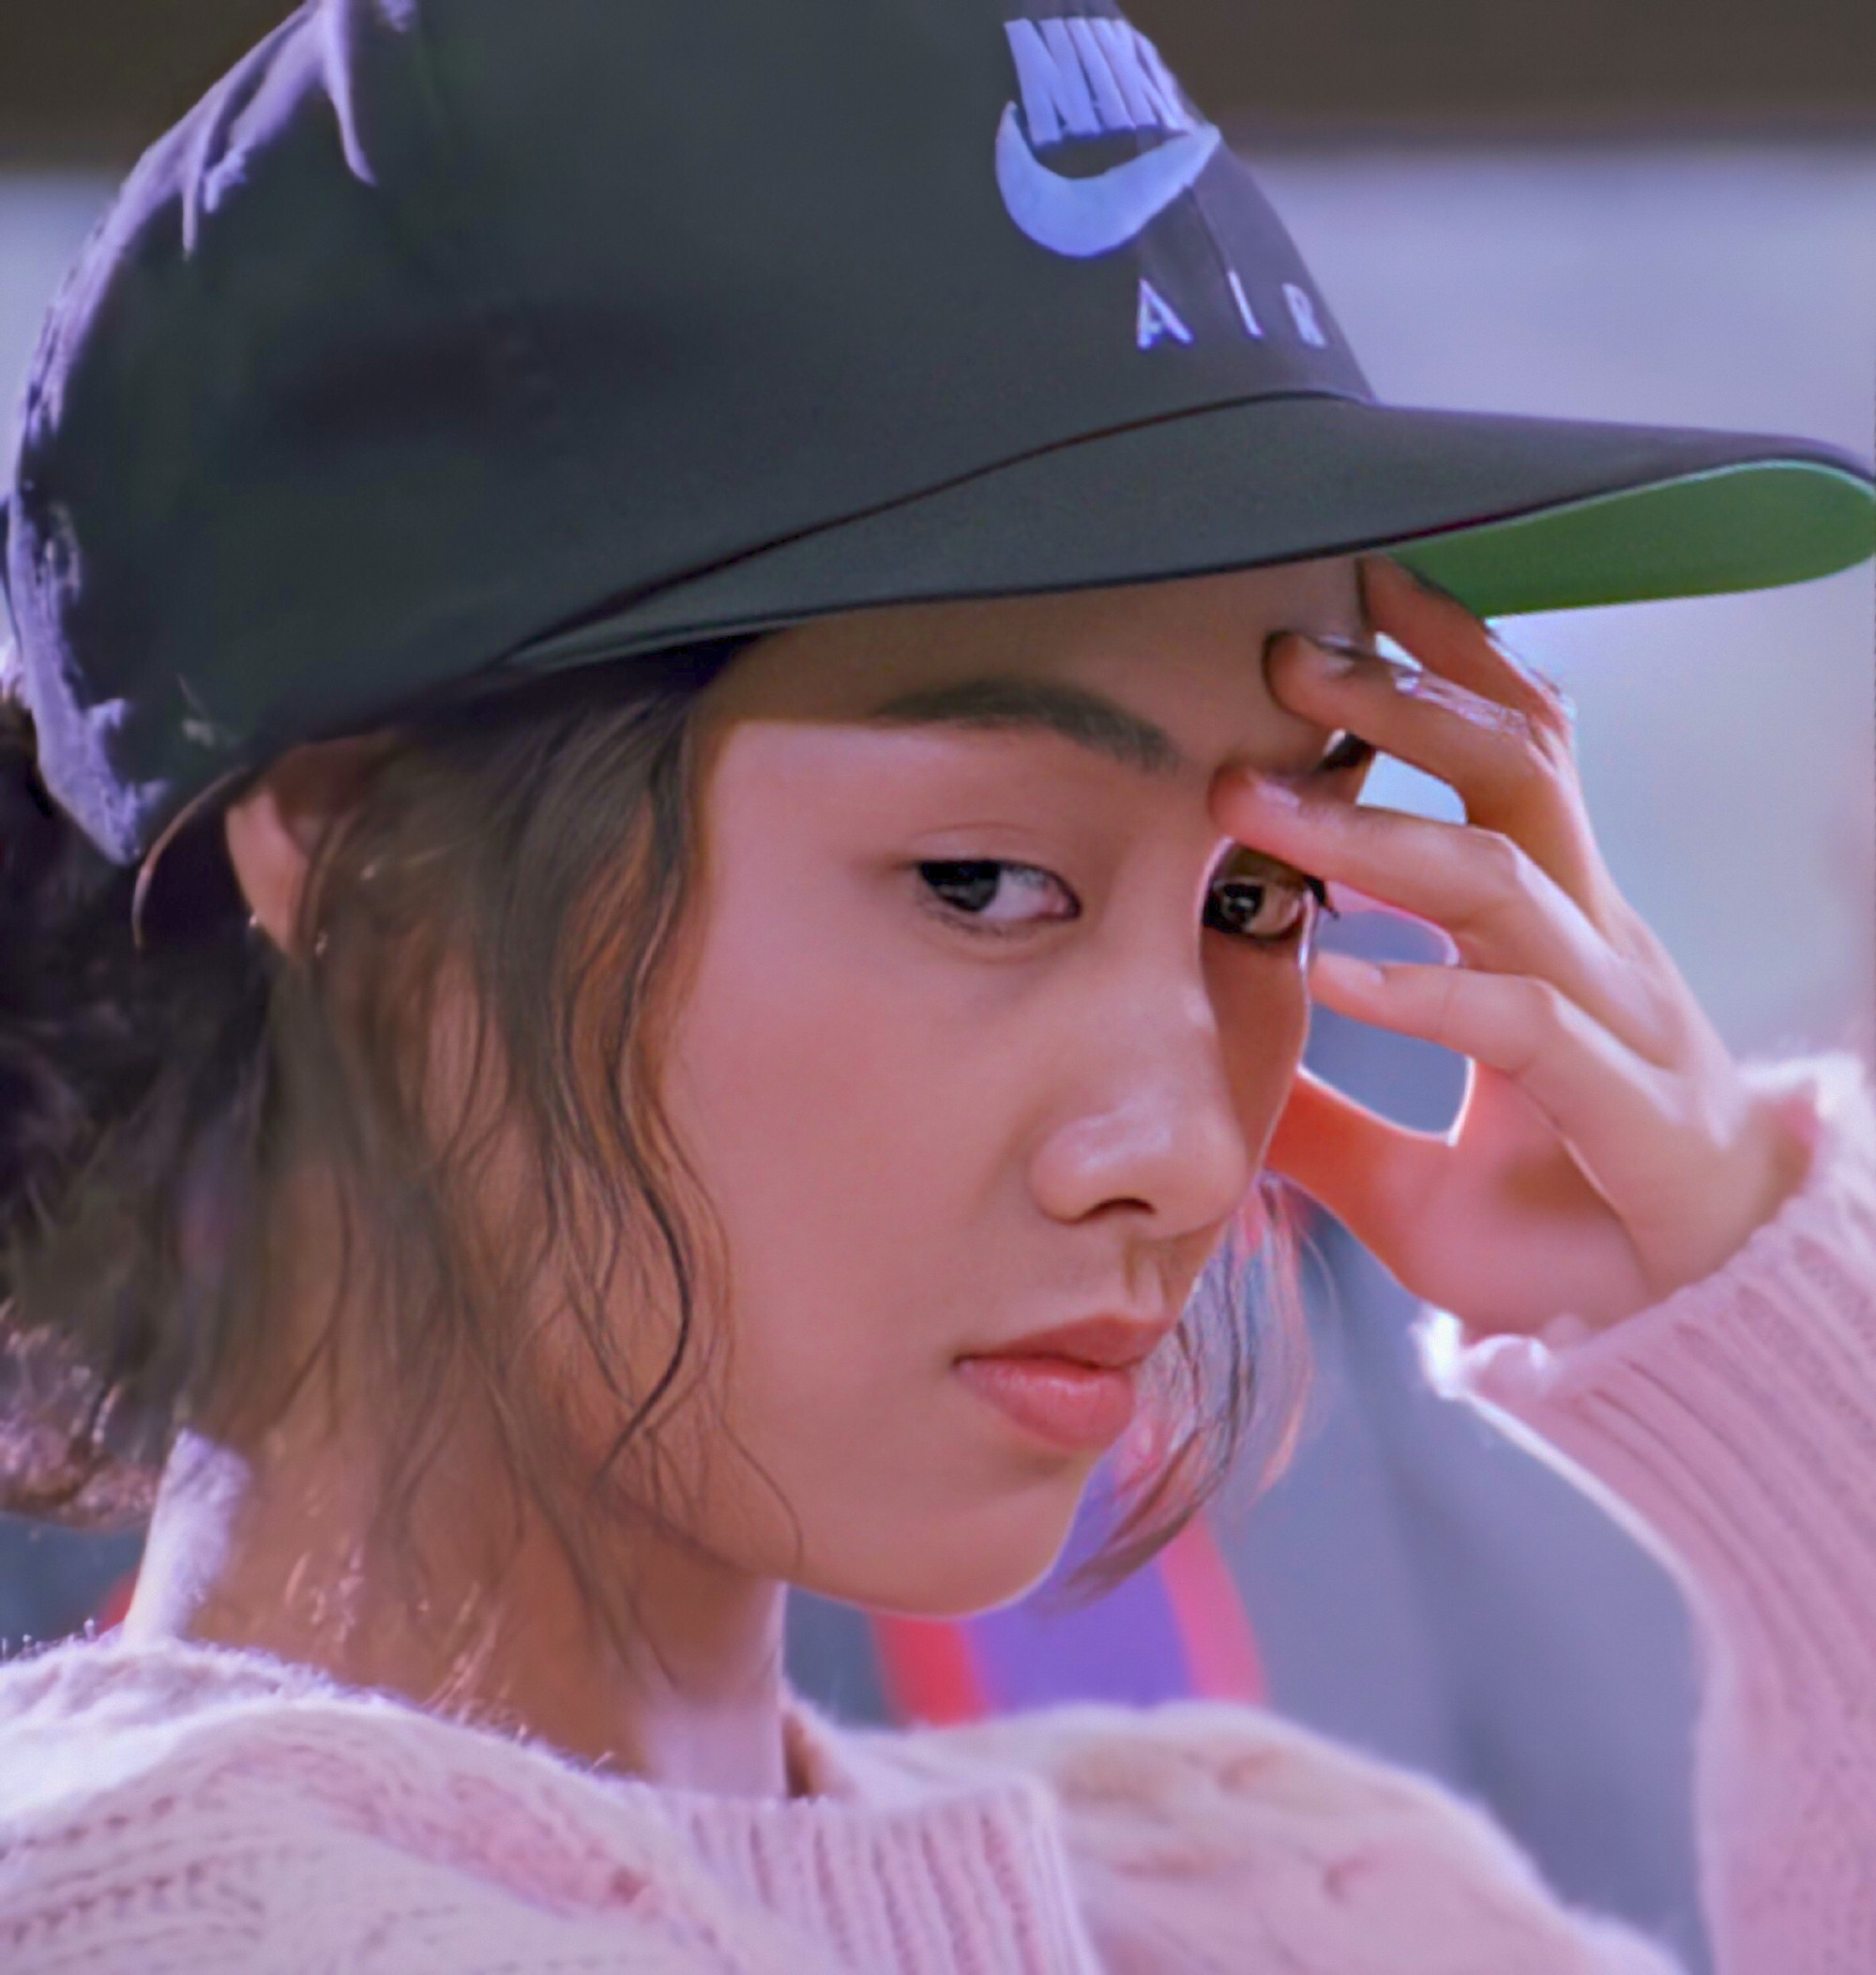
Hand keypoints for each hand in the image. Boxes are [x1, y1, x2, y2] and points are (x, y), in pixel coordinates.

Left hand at [1216, 557, 1814, 1338]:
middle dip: (1404, 701)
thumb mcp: (1405, 1174)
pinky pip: (1521, 1021)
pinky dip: (1421, 990)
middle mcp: (1592, 953)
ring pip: (1502, 879)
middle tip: (1284, 658)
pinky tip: (1331, 975)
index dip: (1451, 668)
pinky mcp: (1627, 1112)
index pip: (1515, 761)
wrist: (1687, 1341)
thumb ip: (1320, 1115)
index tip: (1358, 598)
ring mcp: (1617, 1023)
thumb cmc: (1563, 1237)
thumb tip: (1219, 1074)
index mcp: (1552, 940)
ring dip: (1371, 833)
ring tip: (1255, 802)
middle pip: (1515, 774)